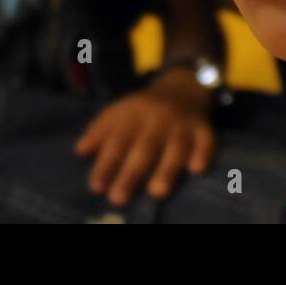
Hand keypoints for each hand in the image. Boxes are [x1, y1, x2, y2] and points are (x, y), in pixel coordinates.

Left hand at [75, 67, 216, 206]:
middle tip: (118, 198)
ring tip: (156, 192)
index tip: (96, 187)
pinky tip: (197, 169)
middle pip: (143, 148)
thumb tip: (80, 151)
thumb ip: (99, 131)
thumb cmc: (143, 110)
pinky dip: (203, 153)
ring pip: (175, 147)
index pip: (117, 141)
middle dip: (130, 173)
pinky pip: (206, 140)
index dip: (105, 164)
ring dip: (166, 168)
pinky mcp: (203, 127)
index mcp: (132, 114)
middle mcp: (157, 117)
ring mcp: (181, 122)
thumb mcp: (118, 112)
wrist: (181, 86)